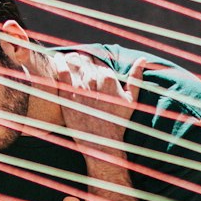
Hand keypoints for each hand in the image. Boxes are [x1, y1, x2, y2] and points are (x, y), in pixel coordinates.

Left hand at [47, 51, 158, 165]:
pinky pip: (62, 72)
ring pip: (74, 63)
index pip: (99, 62)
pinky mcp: (67, 94)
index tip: (92, 65)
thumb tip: (143, 59)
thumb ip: (136, 78)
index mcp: (109, 78)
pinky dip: (60, 62)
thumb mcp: (131, 100)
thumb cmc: (118, 122)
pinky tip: (58, 58)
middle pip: (86, 62)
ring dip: (73, 60)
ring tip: (70, 60)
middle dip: (84, 61)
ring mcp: (79, 87)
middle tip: (80, 65)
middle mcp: (94, 80)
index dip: (95, 63)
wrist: (101, 142)